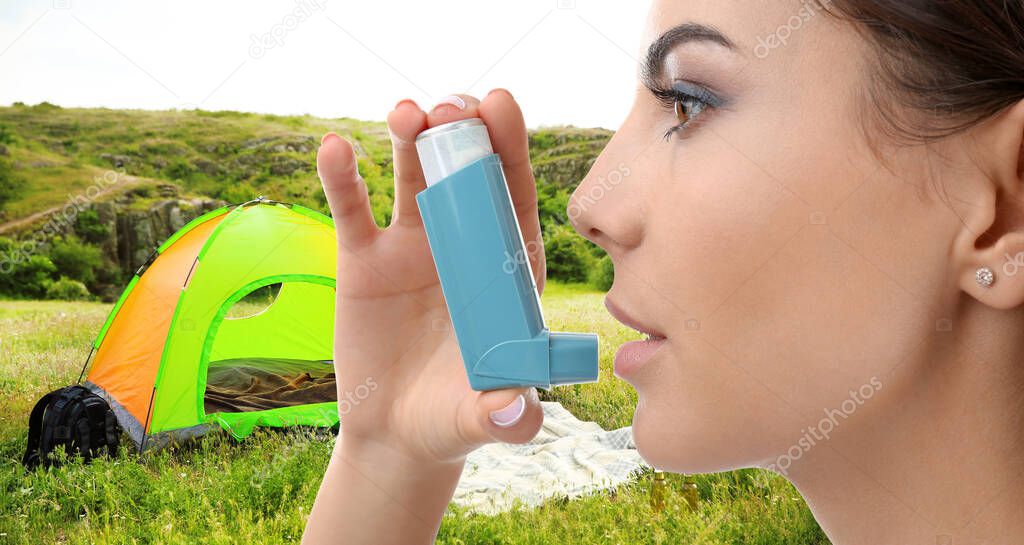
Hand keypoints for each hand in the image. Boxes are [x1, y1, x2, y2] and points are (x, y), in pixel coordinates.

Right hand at [319, 90, 545, 465]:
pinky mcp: (363, 259)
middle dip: (463, 133)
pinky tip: (335, 148)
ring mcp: (412, 247)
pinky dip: (342, 177)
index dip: (511, 152)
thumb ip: (506, 415)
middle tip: (454, 105)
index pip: (514, 201)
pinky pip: (353, 209)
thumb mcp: (482, 418)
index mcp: (504, 271)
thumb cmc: (453, 419)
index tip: (502, 106)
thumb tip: (517, 412)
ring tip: (407, 113)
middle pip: (467, 175)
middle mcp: (463, 247)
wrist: (395, 432)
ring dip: (411, 139)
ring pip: (413, 178)